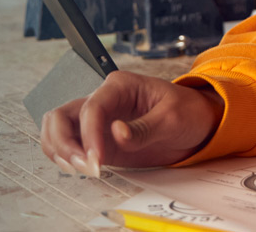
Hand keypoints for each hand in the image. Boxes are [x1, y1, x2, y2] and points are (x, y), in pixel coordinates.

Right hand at [38, 70, 225, 176]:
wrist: (198, 123)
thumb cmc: (188, 111)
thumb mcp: (173, 117)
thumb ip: (145, 127)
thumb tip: (117, 133)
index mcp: (119, 86)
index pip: (91, 107)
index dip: (89, 135)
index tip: (97, 159)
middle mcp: (102, 100)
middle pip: (61, 115)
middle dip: (65, 143)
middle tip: (85, 166)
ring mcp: (97, 121)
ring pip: (57, 128)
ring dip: (59, 150)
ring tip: (81, 169)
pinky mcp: (98, 139)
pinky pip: (68, 144)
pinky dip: (64, 156)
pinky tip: (80, 167)